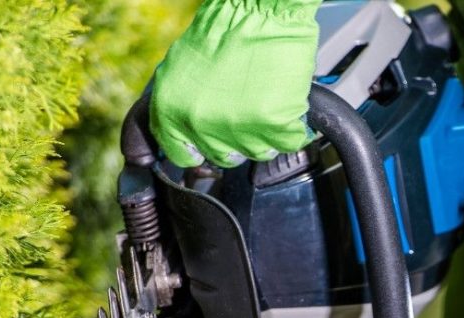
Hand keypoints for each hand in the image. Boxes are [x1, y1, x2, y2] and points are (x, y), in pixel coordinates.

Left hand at [150, 0, 320, 166]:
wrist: (262, 8)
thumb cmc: (225, 28)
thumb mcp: (183, 66)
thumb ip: (182, 104)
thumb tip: (189, 132)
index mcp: (171, 109)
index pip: (180, 153)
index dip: (197, 150)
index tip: (206, 148)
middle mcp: (200, 124)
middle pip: (222, 156)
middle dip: (235, 139)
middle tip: (245, 111)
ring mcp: (238, 130)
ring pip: (257, 152)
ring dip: (265, 133)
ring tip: (267, 100)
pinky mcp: (273, 127)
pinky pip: (288, 141)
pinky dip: (292, 127)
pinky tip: (286, 103)